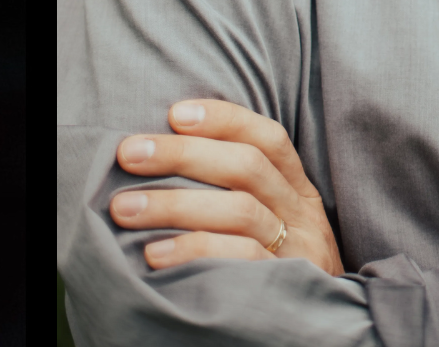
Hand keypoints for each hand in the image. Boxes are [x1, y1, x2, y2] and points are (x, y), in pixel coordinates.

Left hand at [111, 98, 343, 276]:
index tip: (175, 113)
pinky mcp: (284, 288)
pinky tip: (155, 254)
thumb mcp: (268, 221)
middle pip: (247, 167)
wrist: (314, 331)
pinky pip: (240, 260)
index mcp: (297, 189)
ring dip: (174, 204)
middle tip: (129, 153)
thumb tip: (159, 154)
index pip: (268, 139)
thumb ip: (232, 190)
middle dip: (183, 154)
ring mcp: (298, 251)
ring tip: (124, 208)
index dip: (224, 119)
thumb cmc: (272, 266)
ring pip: (240, 211)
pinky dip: (194, 250)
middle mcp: (303, 215)